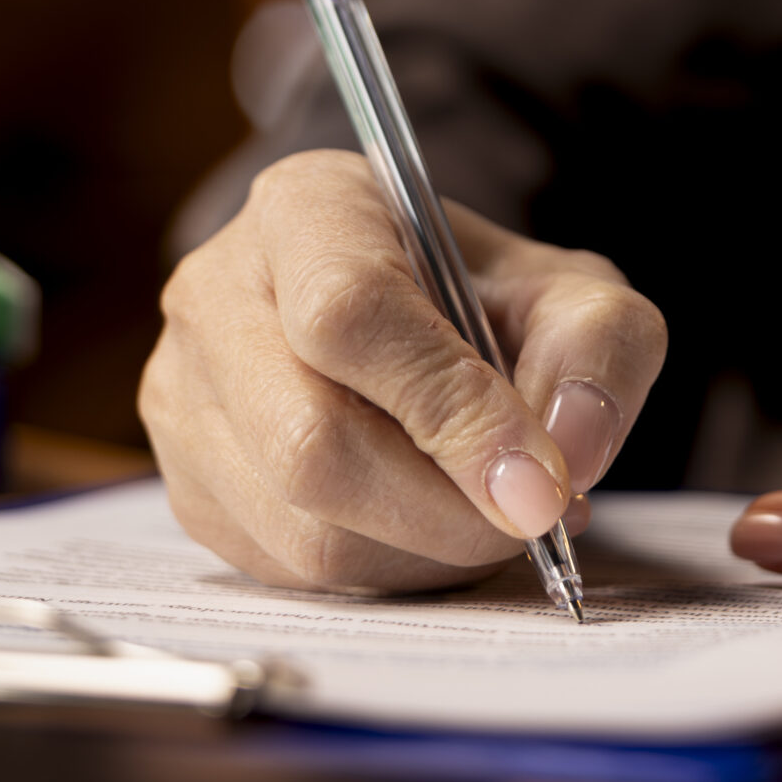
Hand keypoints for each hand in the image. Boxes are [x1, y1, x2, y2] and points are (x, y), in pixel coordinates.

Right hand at [140, 150, 665, 593]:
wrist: (408, 312)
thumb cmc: (480, 295)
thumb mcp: (568, 287)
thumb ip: (597, 346)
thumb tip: (570, 451)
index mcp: (306, 208)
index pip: (350, 314)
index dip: (450, 412)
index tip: (540, 482)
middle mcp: (217, 294)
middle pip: (310, 441)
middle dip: (445, 508)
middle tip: (535, 515)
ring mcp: (183, 396)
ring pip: (300, 526)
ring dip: (425, 552)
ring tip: (494, 516)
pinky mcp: (186, 485)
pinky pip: (287, 571)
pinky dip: (384, 573)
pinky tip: (435, 531)